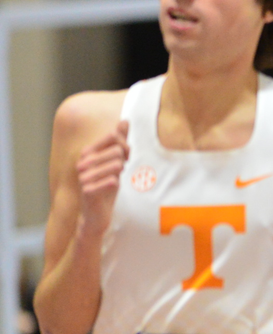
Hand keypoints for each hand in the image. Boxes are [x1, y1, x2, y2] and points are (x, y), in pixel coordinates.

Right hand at [75, 120, 128, 236]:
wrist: (97, 213)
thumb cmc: (106, 185)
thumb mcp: (115, 161)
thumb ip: (119, 141)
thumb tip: (125, 120)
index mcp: (88, 152)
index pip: (114, 136)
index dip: (125, 145)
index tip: (126, 155)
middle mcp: (83, 162)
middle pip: (118, 150)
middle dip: (125, 160)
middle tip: (122, 169)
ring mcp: (84, 176)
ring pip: (117, 164)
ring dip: (121, 173)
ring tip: (115, 177)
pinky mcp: (88, 191)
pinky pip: (112, 181)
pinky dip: (116, 183)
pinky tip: (112, 187)